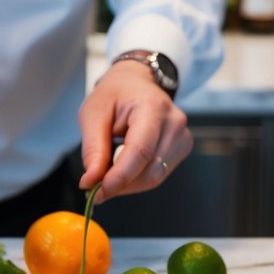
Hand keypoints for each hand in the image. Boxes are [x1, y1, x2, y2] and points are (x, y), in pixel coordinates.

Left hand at [78, 58, 191, 202]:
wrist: (137, 81)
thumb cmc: (114, 94)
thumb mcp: (93, 114)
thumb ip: (93, 149)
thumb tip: (91, 182)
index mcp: (153, 108)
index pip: (140, 152)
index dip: (119, 177)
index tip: (96, 192)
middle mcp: (174, 123)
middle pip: (149, 171)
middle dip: (120, 185)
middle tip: (94, 187)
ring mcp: (182, 137)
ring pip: (154, 177)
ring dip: (127, 184)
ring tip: (107, 172)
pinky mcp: (182, 148)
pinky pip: (158, 174)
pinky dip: (136, 178)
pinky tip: (124, 166)